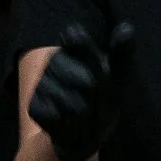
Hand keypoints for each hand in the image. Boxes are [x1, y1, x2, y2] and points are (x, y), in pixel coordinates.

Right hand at [29, 21, 132, 160]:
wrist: (86, 133)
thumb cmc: (104, 99)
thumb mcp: (118, 77)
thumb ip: (121, 54)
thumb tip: (127, 26)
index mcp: (74, 48)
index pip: (78, 40)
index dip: (91, 57)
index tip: (97, 66)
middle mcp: (53, 61)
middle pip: (87, 80)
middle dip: (98, 95)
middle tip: (95, 98)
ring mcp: (41, 83)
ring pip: (74, 101)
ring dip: (86, 112)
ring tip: (84, 111)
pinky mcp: (34, 107)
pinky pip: (59, 117)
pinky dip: (71, 124)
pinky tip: (69, 121)